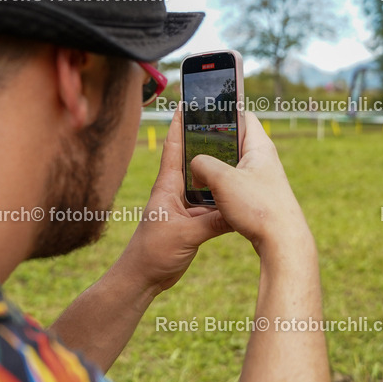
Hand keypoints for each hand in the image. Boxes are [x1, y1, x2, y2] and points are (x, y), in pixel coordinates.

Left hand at [117, 106, 231, 295]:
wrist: (142, 279)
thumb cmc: (153, 253)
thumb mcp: (186, 234)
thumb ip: (213, 222)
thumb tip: (240, 210)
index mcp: (167, 187)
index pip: (174, 148)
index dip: (180, 125)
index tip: (187, 103)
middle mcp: (175, 193)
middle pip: (193, 162)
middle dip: (206, 143)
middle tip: (223, 125)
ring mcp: (183, 208)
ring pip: (205, 185)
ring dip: (217, 173)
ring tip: (236, 156)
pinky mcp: (191, 223)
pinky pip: (210, 205)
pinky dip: (222, 200)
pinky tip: (237, 196)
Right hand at [190, 112, 314, 259]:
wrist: (282, 242)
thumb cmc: (259, 207)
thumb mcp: (223, 180)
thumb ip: (203, 165)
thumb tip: (195, 166)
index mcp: (259, 146)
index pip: (242, 115)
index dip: (223, 111)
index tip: (203, 112)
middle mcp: (263, 159)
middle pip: (234, 141)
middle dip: (212, 142)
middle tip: (191, 144)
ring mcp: (261, 178)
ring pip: (232, 164)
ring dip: (214, 166)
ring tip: (194, 169)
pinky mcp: (258, 196)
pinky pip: (234, 182)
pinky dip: (220, 184)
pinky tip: (206, 192)